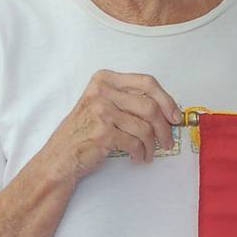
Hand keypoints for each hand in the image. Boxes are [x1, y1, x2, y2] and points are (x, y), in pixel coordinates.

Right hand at [45, 70, 180, 180]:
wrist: (61, 155)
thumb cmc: (84, 131)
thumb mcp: (103, 104)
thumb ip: (129, 100)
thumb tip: (167, 109)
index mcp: (105, 79)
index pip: (147, 82)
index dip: (167, 100)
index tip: (175, 116)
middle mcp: (102, 91)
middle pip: (150, 106)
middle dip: (164, 127)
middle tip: (168, 140)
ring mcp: (101, 111)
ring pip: (145, 127)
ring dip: (152, 145)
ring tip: (149, 153)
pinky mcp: (103, 132)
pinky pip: (135, 142)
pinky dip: (140, 153)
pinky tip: (137, 157)